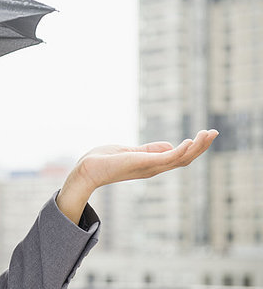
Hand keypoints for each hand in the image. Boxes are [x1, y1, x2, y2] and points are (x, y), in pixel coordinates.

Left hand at [56, 129, 218, 224]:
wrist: (88, 169)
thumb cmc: (104, 161)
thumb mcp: (129, 151)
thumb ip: (148, 149)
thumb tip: (169, 145)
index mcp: (151, 164)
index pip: (178, 157)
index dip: (192, 148)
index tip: (204, 135)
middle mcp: (154, 168)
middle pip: (184, 159)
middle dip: (201, 147)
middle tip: (214, 132)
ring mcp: (150, 167)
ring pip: (181, 158)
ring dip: (197, 146)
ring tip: (209, 133)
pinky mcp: (144, 163)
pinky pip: (168, 158)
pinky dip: (181, 149)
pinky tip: (191, 140)